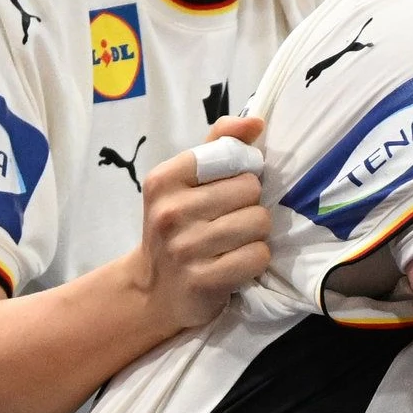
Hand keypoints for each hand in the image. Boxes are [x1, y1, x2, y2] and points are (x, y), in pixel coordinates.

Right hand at [126, 117, 270, 332]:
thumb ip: (219, 144)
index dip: (240, 172)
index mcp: (165, 179)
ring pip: (259, 222)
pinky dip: (255, 260)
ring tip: (233, 242)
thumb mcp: (186, 181)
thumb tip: (256, 122)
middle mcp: (170, 211)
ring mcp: (185, 248)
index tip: (228, 188)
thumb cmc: (178, 227)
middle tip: (230, 220)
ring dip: (255, 234)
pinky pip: (258, 256)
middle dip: (249, 205)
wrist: (153, 290)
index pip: (230, 156)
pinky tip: (235, 263)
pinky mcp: (203, 280)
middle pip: (250, 190)